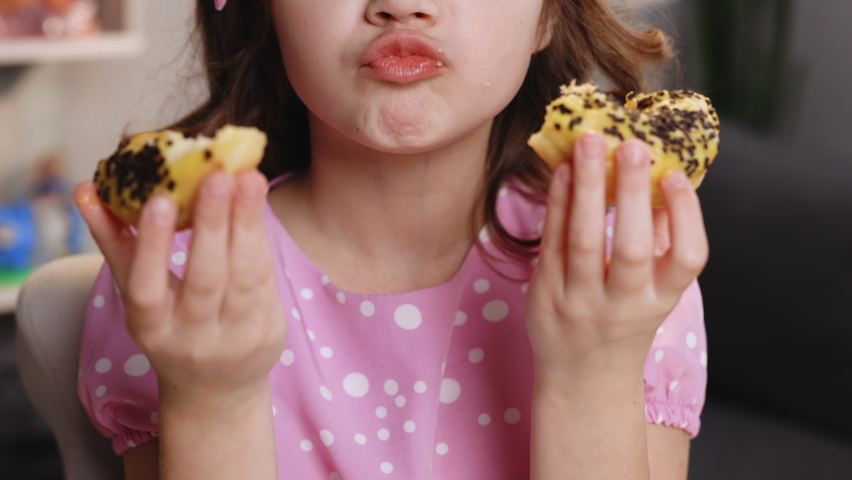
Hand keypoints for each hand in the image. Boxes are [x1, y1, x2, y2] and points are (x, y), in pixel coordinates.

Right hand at [74, 171, 286, 405]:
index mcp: (150, 328)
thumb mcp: (138, 294)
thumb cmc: (170, 325)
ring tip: (249, 178)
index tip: (160, 198)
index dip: (152, 244)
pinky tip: (257, 203)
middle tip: (218, 175)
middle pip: (205, 279)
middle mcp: (192, 338)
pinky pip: (266, 278)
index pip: (146, 286)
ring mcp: (234, 338)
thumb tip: (86, 189)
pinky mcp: (268, 332)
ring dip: (248, 225)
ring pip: (244, 277)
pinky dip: (262, 240)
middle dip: (213, 224)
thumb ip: (115, 242)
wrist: (216, 388)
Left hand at [526, 132, 707, 383]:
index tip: (675, 175)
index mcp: (662, 300)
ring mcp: (581, 303)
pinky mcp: (546, 295)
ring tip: (588, 143)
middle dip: (631, 194)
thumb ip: (662, 240)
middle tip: (631, 145)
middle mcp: (625, 305)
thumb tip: (664, 174)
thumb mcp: (655, 291)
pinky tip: (562, 170)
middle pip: (632, 249)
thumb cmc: (625, 319)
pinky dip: (557, 204)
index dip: (687, 216)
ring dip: (586, 189)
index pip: (688, 260)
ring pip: (584, 242)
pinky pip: (552, 243)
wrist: (583, 376)